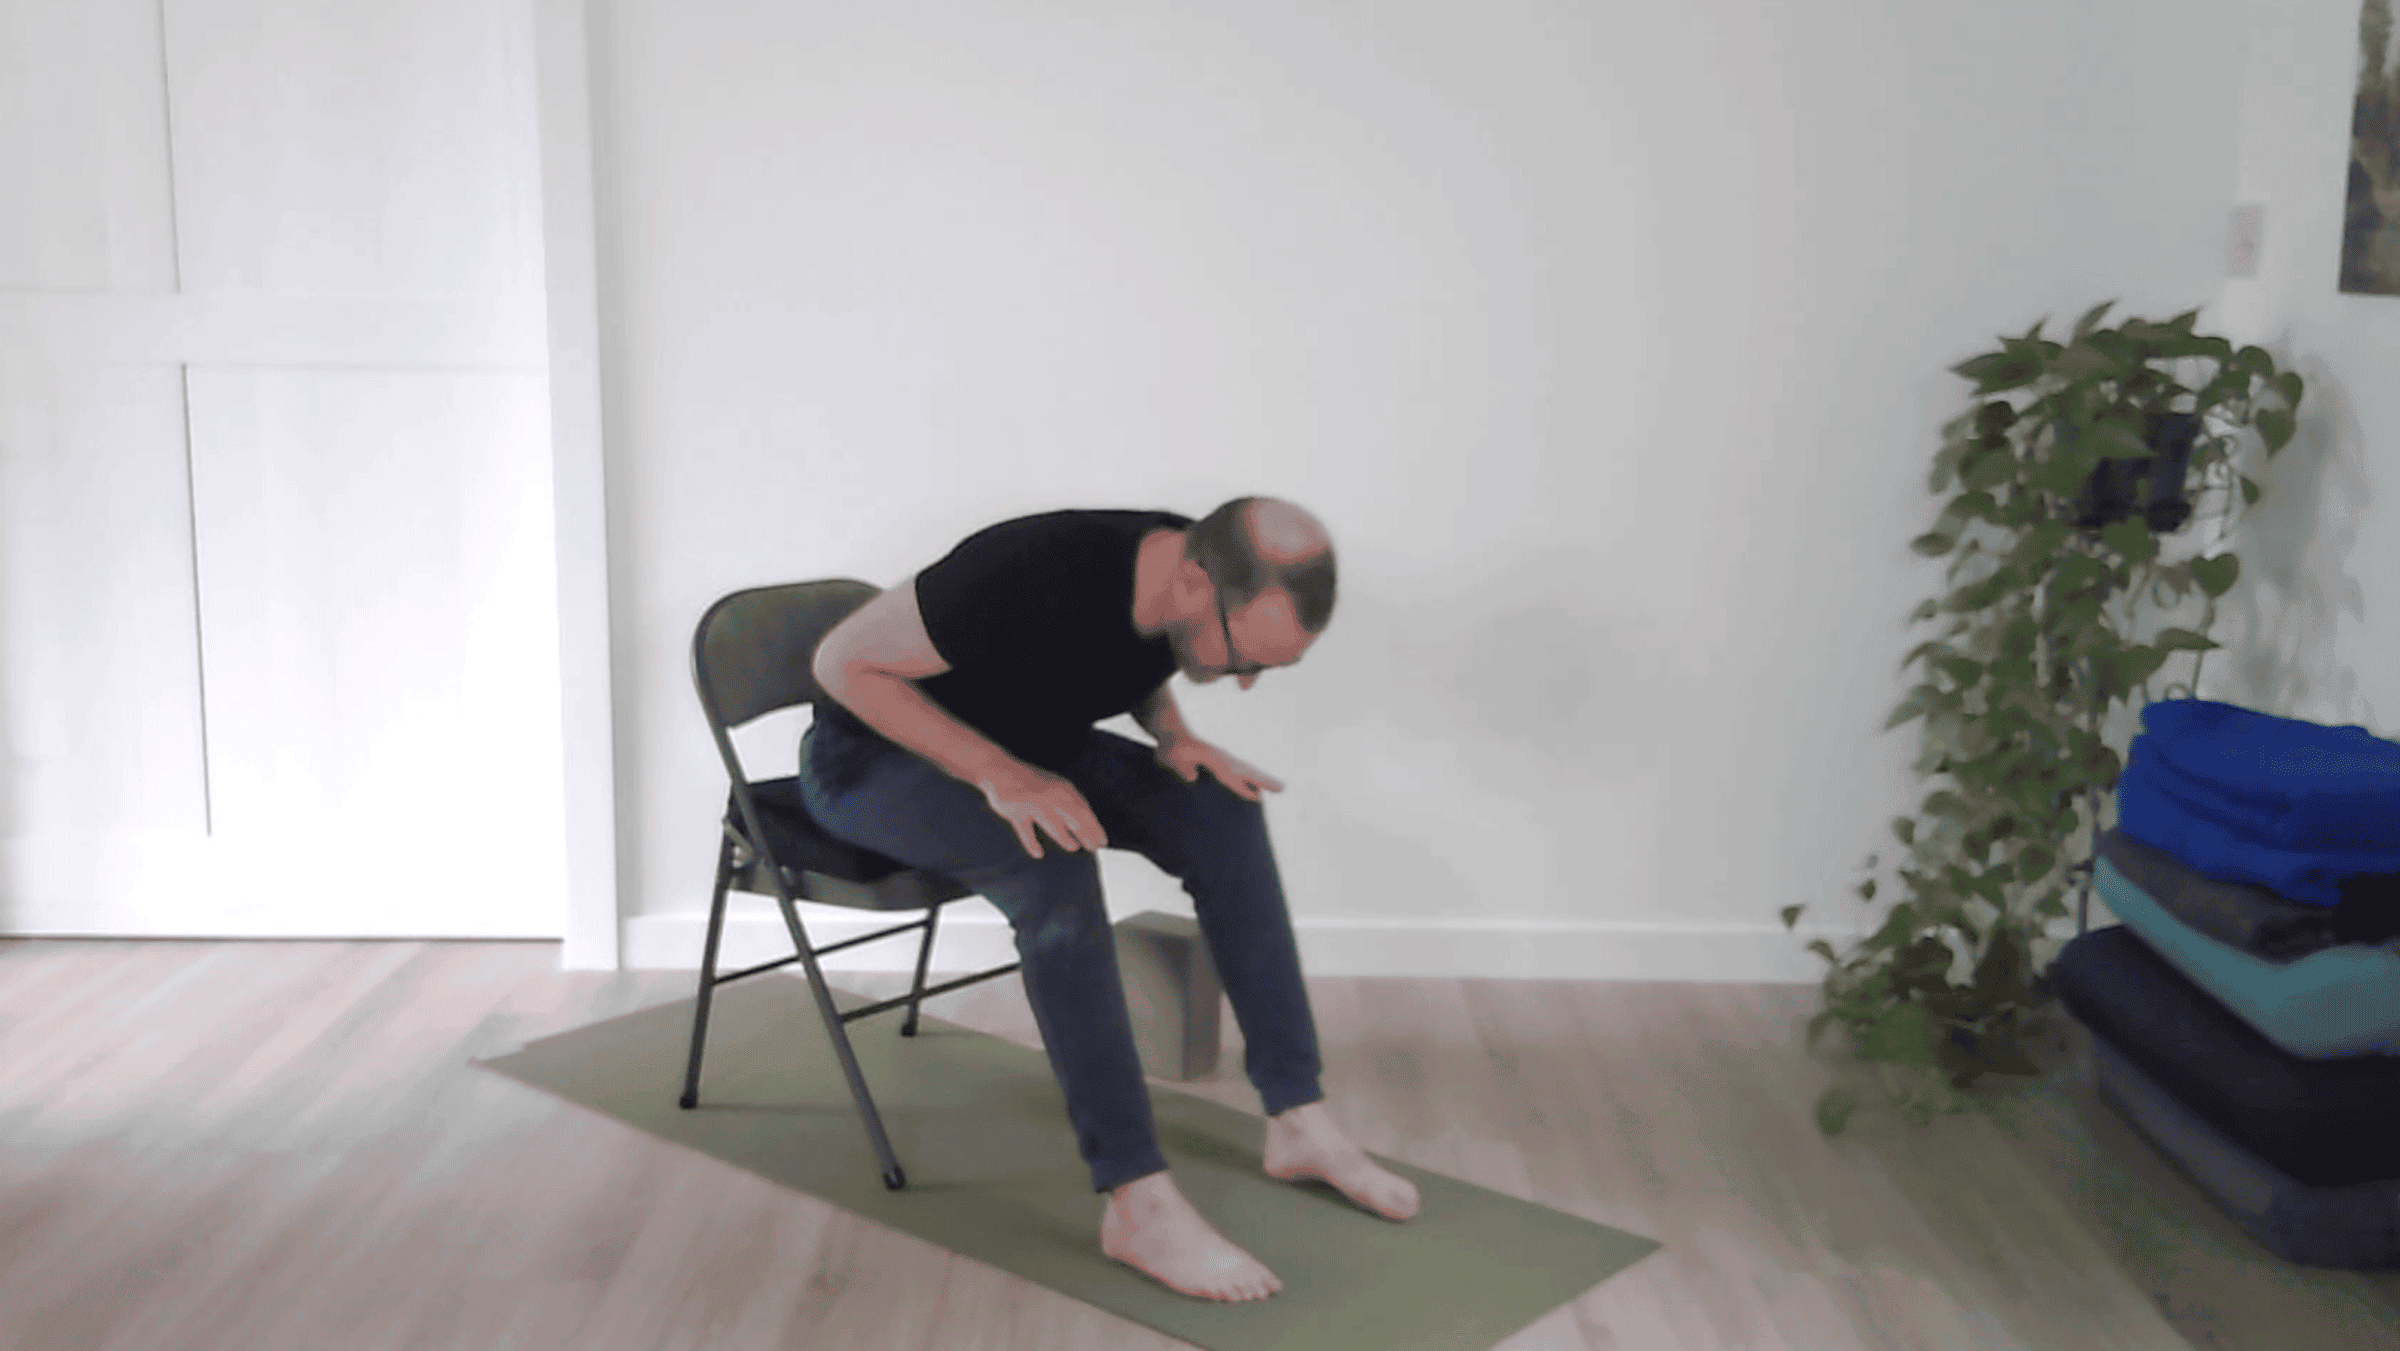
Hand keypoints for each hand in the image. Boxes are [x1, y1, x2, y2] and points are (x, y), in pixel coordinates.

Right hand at [975, 760, 1107, 857]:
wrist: (998, 771)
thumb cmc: (1031, 785)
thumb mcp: (1053, 789)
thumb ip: (1068, 805)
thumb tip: (1087, 827)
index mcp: (1062, 789)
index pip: (1084, 811)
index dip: (1094, 827)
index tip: (1103, 841)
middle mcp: (1050, 795)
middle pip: (1072, 817)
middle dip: (1085, 833)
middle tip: (1094, 848)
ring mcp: (1032, 804)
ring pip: (1052, 822)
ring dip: (1063, 836)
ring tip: (1073, 847)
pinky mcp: (1015, 812)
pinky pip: (1025, 830)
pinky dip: (1032, 843)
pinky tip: (1039, 854)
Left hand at [1154, 734, 1284, 801]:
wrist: (1170, 734)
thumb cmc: (1171, 747)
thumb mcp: (1172, 756)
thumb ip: (1181, 766)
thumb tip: (1191, 777)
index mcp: (1213, 759)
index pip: (1231, 775)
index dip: (1243, 786)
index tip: (1257, 797)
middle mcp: (1223, 759)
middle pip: (1247, 771)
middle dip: (1264, 780)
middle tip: (1283, 788)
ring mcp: (1223, 760)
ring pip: (1246, 772)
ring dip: (1260, 780)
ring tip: (1277, 789)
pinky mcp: (1219, 764)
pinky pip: (1238, 774)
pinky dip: (1249, 781)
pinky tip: (1253, 791)